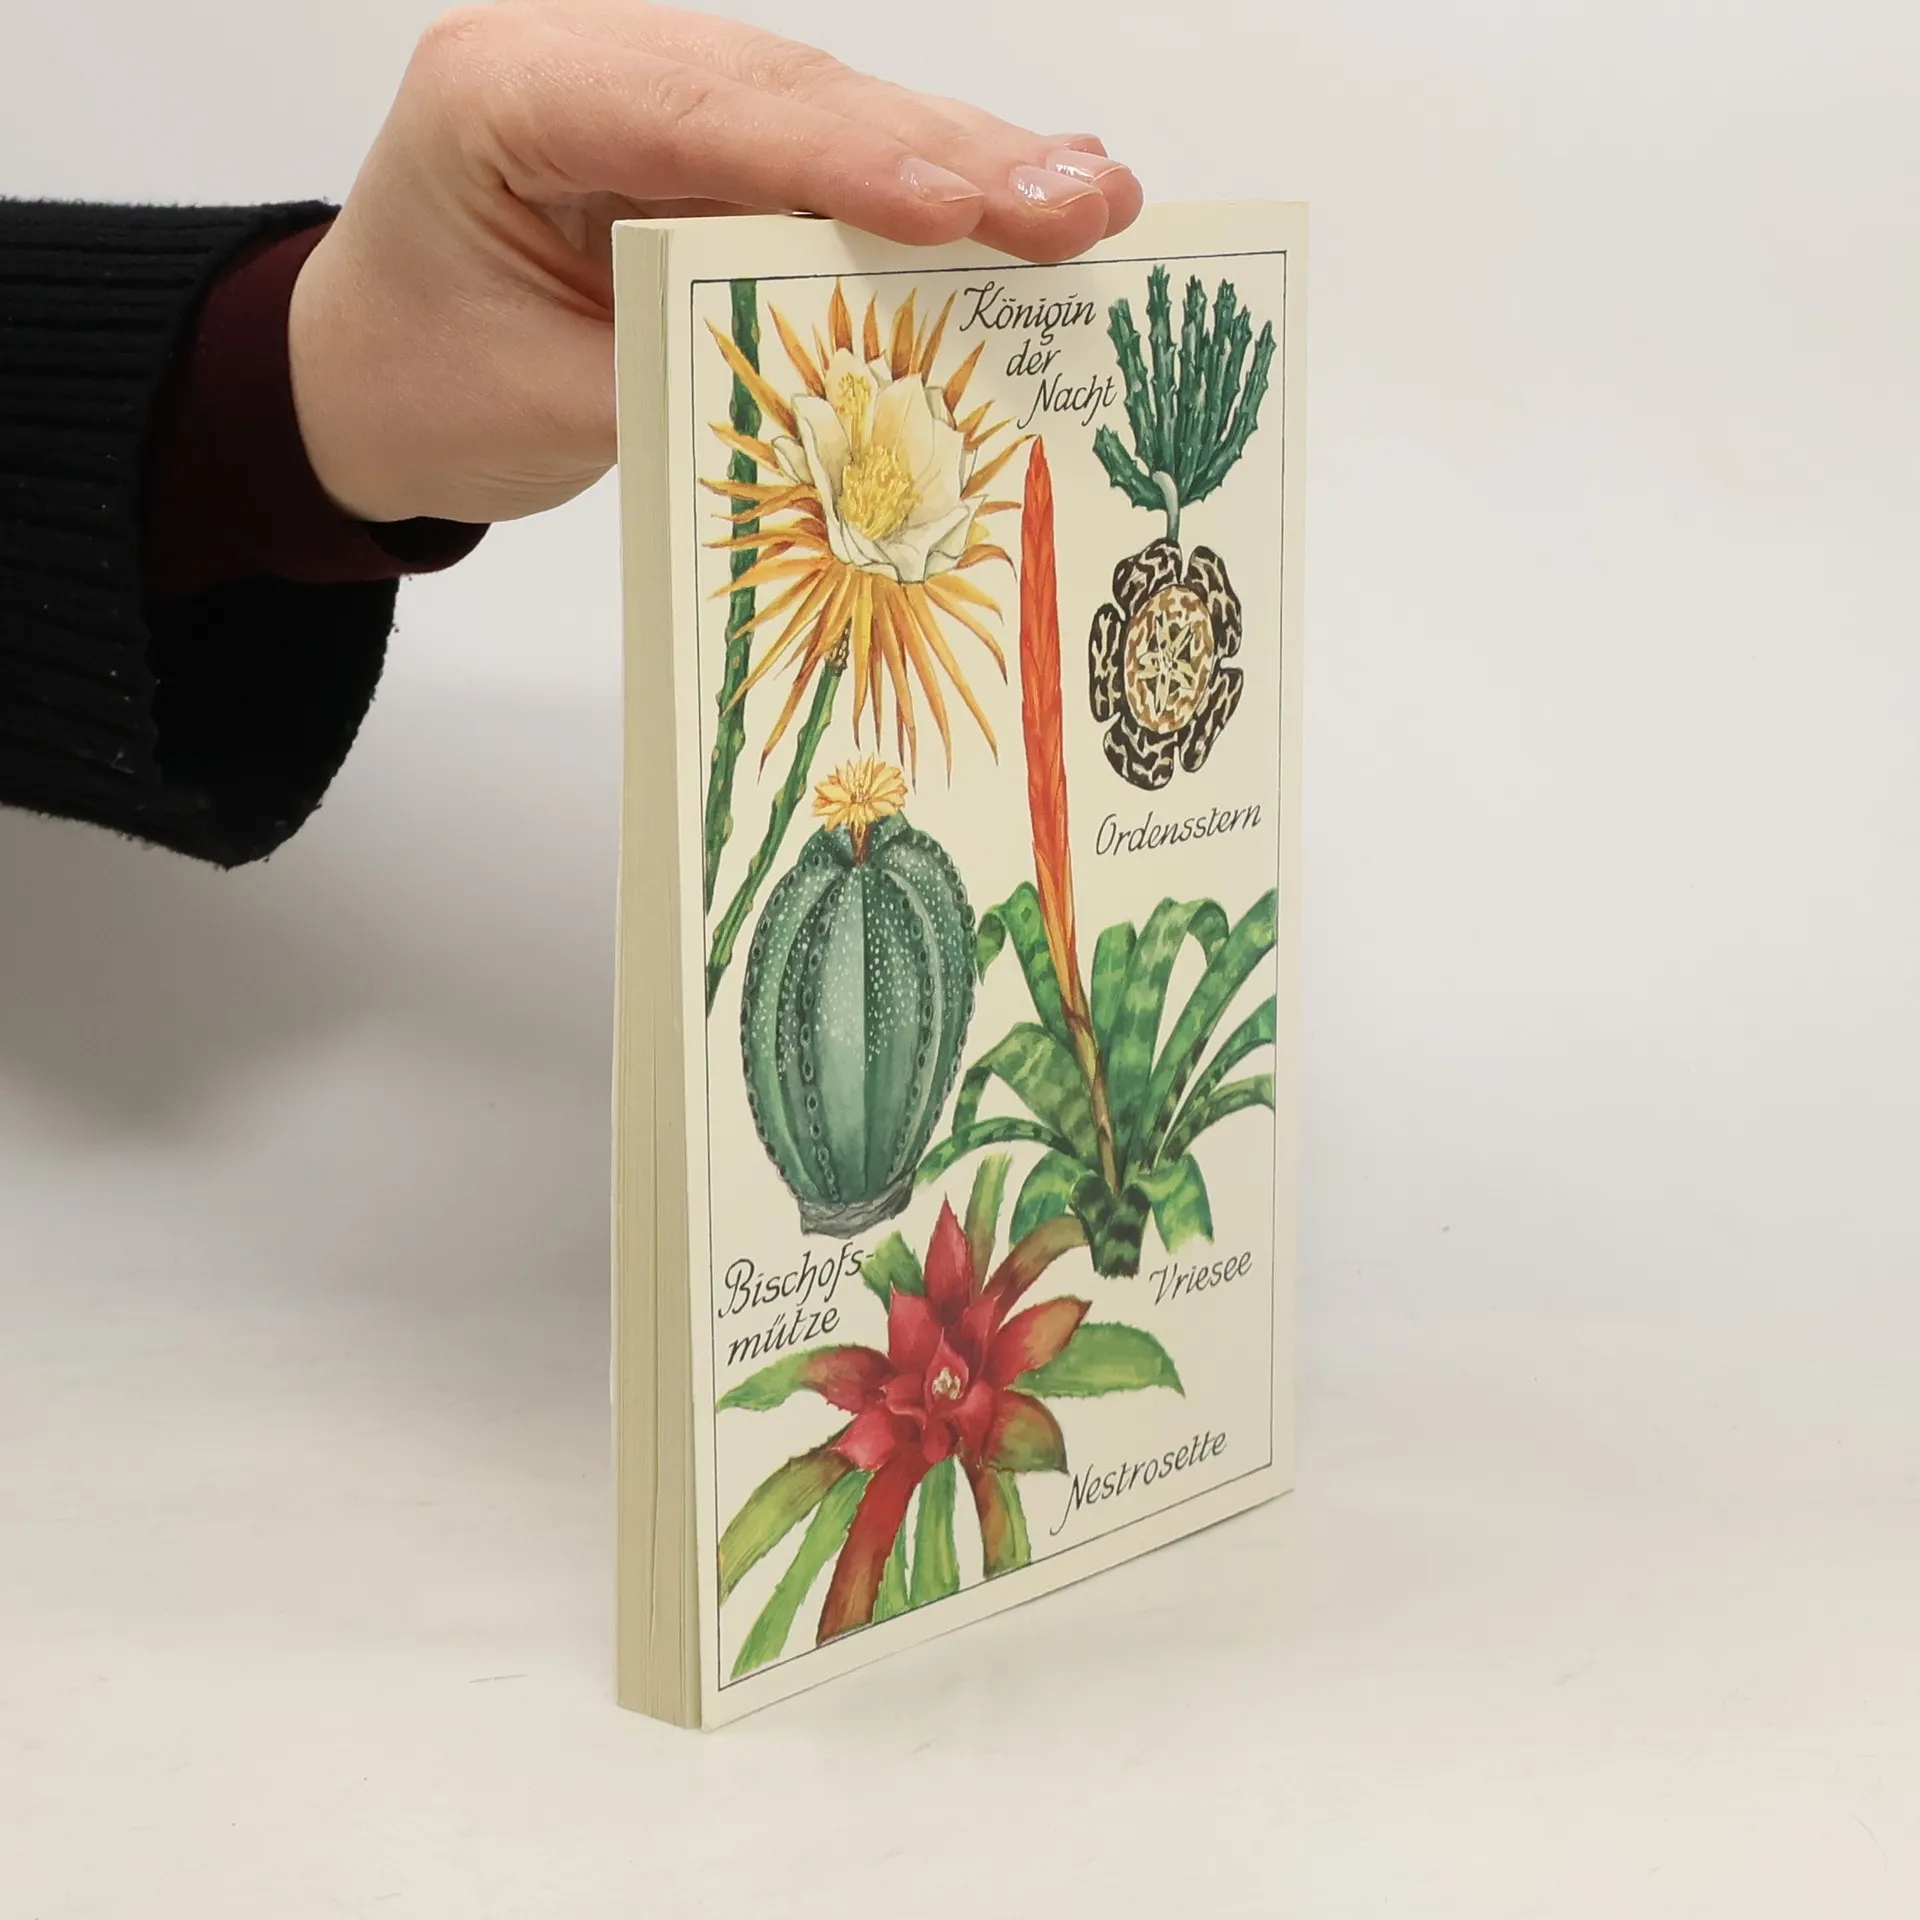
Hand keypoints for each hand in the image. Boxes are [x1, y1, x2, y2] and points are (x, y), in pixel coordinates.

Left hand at [288, 0, 1142, 526]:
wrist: (365, 375)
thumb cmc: (424, 387)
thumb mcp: (545, 408)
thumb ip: (690, 378)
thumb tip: (856, 392)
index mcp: (504, 96)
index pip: (695, 116)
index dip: (840, 158)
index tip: (955, 203)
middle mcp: (586, 58)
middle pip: (788, 94)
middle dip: (946, 153)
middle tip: (1084, 203)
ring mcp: (652, 85)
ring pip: (828, 111)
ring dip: (966, 162)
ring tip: (1092, 200)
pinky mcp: (701, 138)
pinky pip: (824, 151)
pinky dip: (926, 181)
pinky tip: (1028, 187)